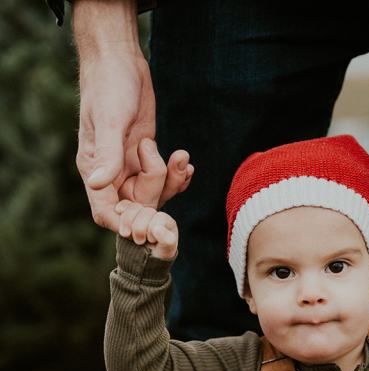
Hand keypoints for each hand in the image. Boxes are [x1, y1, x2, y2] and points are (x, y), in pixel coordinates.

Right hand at [75, 11, 192, 230]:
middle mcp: (111, 173)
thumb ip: (107, 154)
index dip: (126, 222)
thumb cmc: (108, 86)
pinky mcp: (146, 156)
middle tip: (167, 163)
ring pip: (154, 195)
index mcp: (94, 169)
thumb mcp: (110, 120)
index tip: (149, 220)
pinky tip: (185, 162)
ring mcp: (130, 166)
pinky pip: (163, 180)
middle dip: (157, 190)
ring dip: (172, 182)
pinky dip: (177, 176)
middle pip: (137, 206)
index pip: (106, 212)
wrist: (119, 60)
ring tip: (181, 157)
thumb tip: (98, 184)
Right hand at [115, 199, 178, 259]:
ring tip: (127, 235)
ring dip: (128, 222)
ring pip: (134, 208)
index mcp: (165, 221)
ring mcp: (141, 214)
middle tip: (139, 241)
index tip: (151, 241)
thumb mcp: (165, 252)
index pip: (159, 218)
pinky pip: (124, 205)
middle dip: (139, 228)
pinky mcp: (128, 214)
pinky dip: (121, 209)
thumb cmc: (155, 257)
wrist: (138, 262)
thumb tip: (157, 229)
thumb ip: (166, 241)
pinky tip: (118, 212)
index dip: (151, 230)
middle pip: (146, 212)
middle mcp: (154, 215)